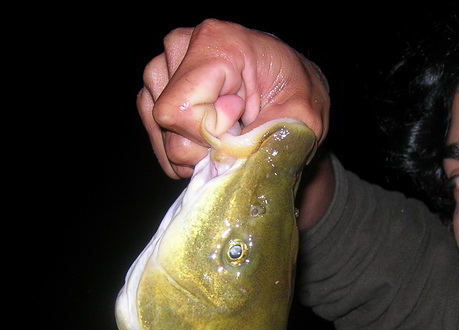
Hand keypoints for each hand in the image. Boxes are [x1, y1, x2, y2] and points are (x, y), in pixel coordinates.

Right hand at [138, 19, 329, 177]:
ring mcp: (162, 67)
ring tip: (227, 135)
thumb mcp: (304, 118)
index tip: (242, 120)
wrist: (288, 87)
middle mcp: (180, 47)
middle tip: (237, 130)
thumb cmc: (297, 95)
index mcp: (216, 42)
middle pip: (166, 122)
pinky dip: (184, 153)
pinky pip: (157, 139)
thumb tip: (226, 158)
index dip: (211, 132)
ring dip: (195, 150)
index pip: (181, 109)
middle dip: (203, 144)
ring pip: (160, 133)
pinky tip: (211, 143)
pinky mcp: (155, 89)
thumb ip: (268, 136)